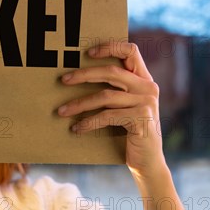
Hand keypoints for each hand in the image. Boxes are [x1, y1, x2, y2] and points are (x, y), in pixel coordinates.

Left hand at [58, 41, 166, 178]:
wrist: (147, 162)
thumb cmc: (128, 132)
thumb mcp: (123, 107)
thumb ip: (114, 90)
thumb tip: (76, 77)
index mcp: (144, 79)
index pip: (131, 50)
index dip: (110, 47)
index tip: (87, 53)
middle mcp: (148, 87)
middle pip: (111, 71)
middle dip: (84, 74)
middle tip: (63, 80)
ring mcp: (146, 102)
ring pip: (105, 96)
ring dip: (79, 103)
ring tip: (61, 111)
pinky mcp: (141, 119)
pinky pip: (107, 116)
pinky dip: (88, 122)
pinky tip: (76, 128)